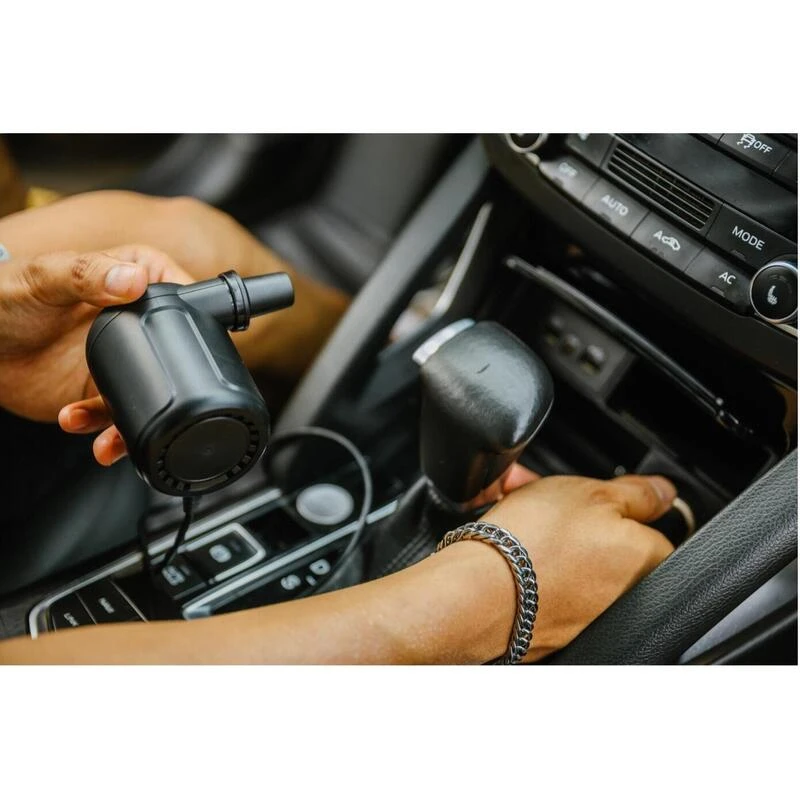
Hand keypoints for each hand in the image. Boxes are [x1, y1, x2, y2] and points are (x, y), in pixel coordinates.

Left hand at [0, 245, 192, 448]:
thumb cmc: (2, 295)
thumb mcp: (46, 278)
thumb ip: (89, 275)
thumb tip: (132, 280)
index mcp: (138, 278)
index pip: (184, 298)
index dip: (193, 322)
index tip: (184, 347)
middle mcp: (137, 321)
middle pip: (177, 356)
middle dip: (172, 387)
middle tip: (155, 402)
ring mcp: (123, 358)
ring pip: (153, 394)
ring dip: (132, 421)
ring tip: (109, 437)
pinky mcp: (103, 390)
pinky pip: (118, 416)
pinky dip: (102, 428)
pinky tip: (74, 419)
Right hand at [460, 470, 675, 660]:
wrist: (478, 592)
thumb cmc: (535, 543)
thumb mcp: (594, 493)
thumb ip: (639, 493)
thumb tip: (663, 492)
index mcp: (646, 562)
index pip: (649, 525)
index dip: (615, 502)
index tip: (590, 494)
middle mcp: (621, 596)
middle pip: (605, 538)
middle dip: (575, 513)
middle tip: (545, 495)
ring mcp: (584, 615)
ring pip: (571, 555)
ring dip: (548, 529)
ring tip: (515, 509)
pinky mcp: (548, 623)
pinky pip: (544, 578)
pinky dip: (530, 556)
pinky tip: (506, 538)